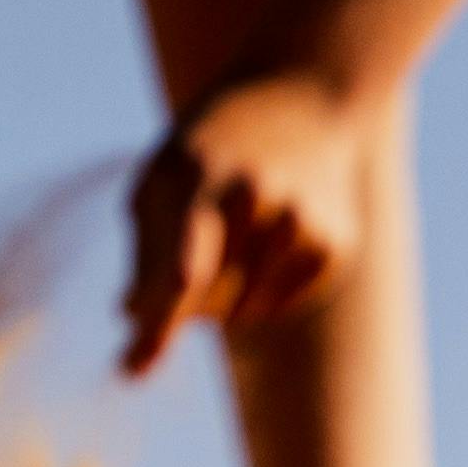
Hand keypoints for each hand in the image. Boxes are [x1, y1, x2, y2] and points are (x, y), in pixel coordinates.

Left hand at [120, 73, 375, 374]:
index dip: (158, 323)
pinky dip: (263, 288)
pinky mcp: (336, 244)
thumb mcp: (163, 172)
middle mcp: (259, 199)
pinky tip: (271, 238)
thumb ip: (144, 248)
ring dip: (222, 295)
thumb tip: (131, 320)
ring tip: (234, 231)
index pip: (180, 267)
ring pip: (243, 311)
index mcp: (201, 177)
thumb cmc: (214, 142)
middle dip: (179, 301)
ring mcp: (304, 222)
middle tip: (181, 262)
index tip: (131, 370)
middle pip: (202, 301)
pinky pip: (279, 304)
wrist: (306, 95)